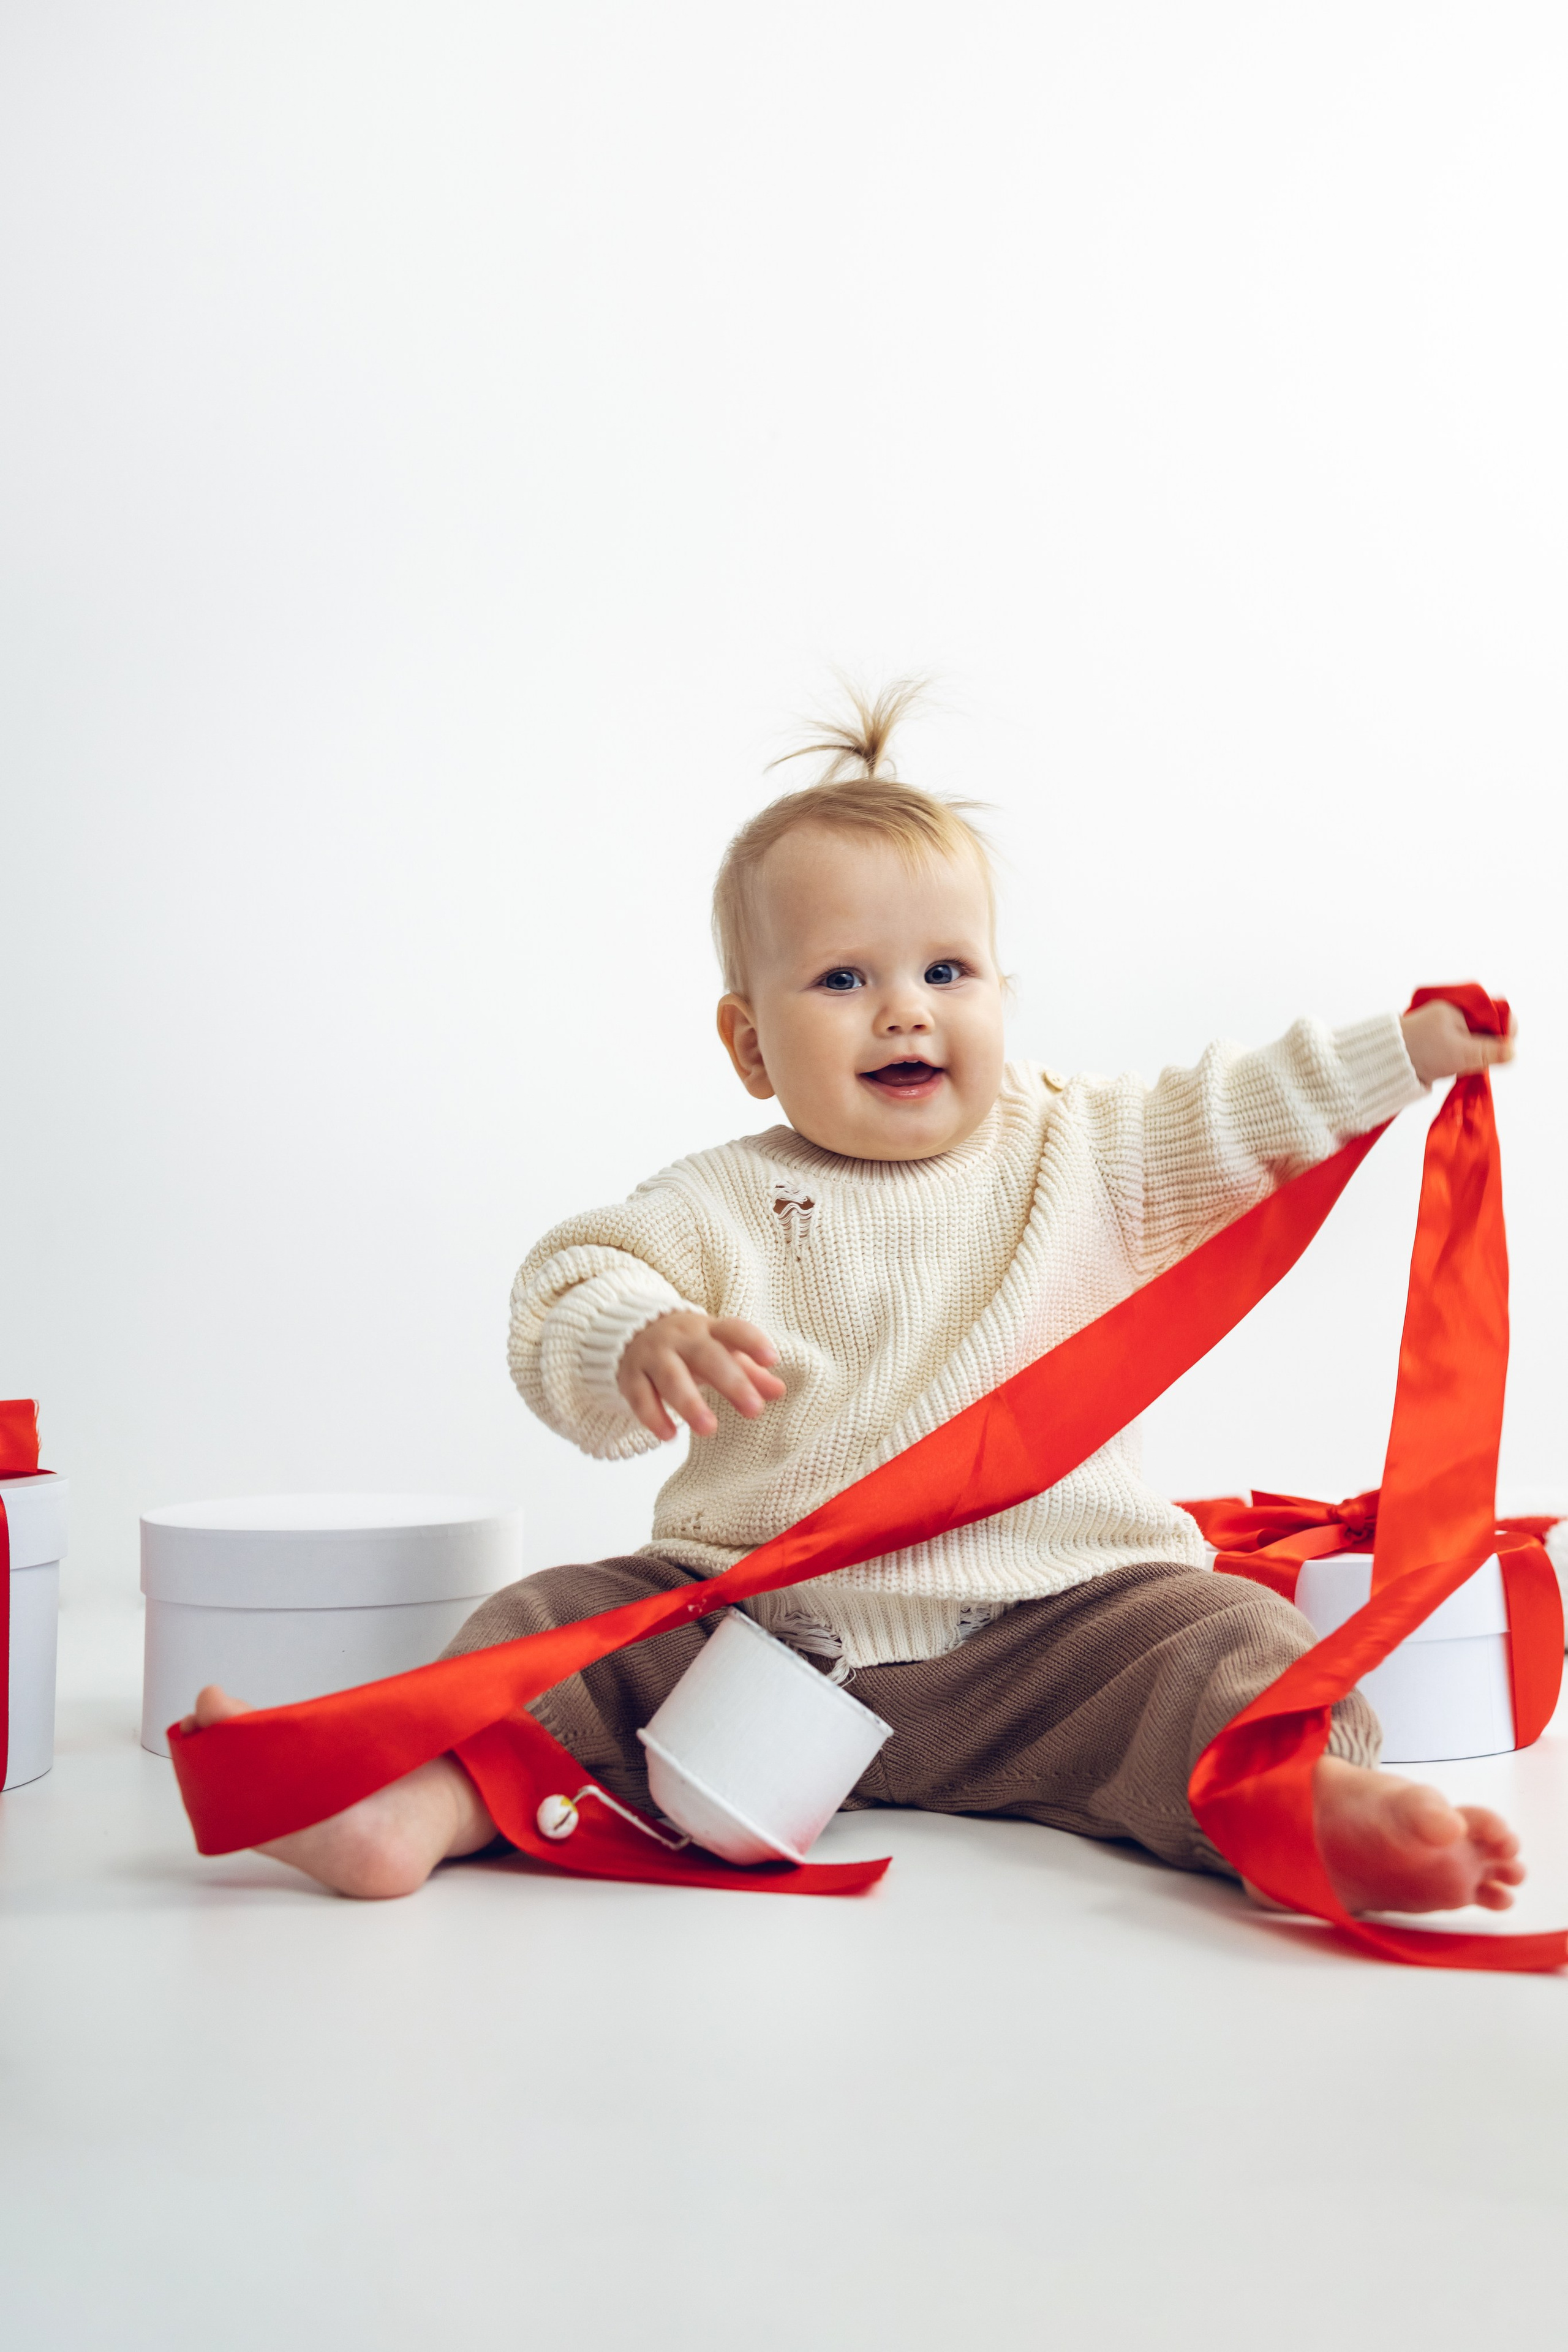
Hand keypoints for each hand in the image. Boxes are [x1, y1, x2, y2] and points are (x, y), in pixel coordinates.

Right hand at [617, 1311, 786, 1440]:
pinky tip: (668, 1436)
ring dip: (690, 1403)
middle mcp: (680, 1339)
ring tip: (708, 1429)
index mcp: (708, 1330)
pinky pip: (640, 1396)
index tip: (772, 1359)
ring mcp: (653, 1355)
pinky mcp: (630, 1376)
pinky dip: (653, 1416)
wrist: (631, 1330)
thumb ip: (749, 1371)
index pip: (733, 1330)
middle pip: (706, 1356)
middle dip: (731, 1382)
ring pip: (671, 1377)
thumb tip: (779, 1391)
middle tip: (754, 1409)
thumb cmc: (689, 1347)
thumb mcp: (719, 1352)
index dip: (752, 1342)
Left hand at [1400, 999, 1516, 1085]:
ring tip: (1460, 1066)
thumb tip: (1513, 1051)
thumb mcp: (1461, 1053)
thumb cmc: (1422, 1053)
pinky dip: (1459, 1059)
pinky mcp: (1433, 1041)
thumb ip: (1489, 1051)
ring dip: (1472, 1055)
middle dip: (1487, 1047)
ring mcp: (1441, 1026)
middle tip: (1479, 1062)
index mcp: (1457, 1007)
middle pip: (1484, 1028)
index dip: (1504, 1032)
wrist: (1383, 1064)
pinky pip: (1457, 1047)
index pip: (1494, 1013)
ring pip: (1471, 1040)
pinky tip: (1451, 1068)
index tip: (1504, 1050)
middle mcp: (1449, 1012)